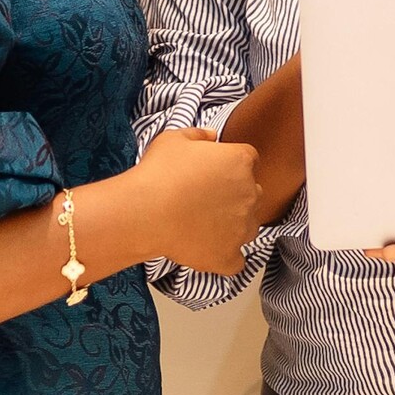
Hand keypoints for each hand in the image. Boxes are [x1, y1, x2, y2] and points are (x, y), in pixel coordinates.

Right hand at [122, 128, 260, 273]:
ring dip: (233, 226)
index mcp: (240, 161)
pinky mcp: (230, 256)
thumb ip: (198, 134)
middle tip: (203, 199)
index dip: (229, 165)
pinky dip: (224, 257)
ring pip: (248, 226)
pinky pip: (236, 260)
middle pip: (251, 193)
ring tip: (201, 225)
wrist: (144, 213)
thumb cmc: (157, 173)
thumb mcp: (173, 140)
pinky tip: (205, 250)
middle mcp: (250, 193)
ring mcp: (243, 227)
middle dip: (233, 195)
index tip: (211, 172)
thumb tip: (212, 136)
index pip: (247, 159)